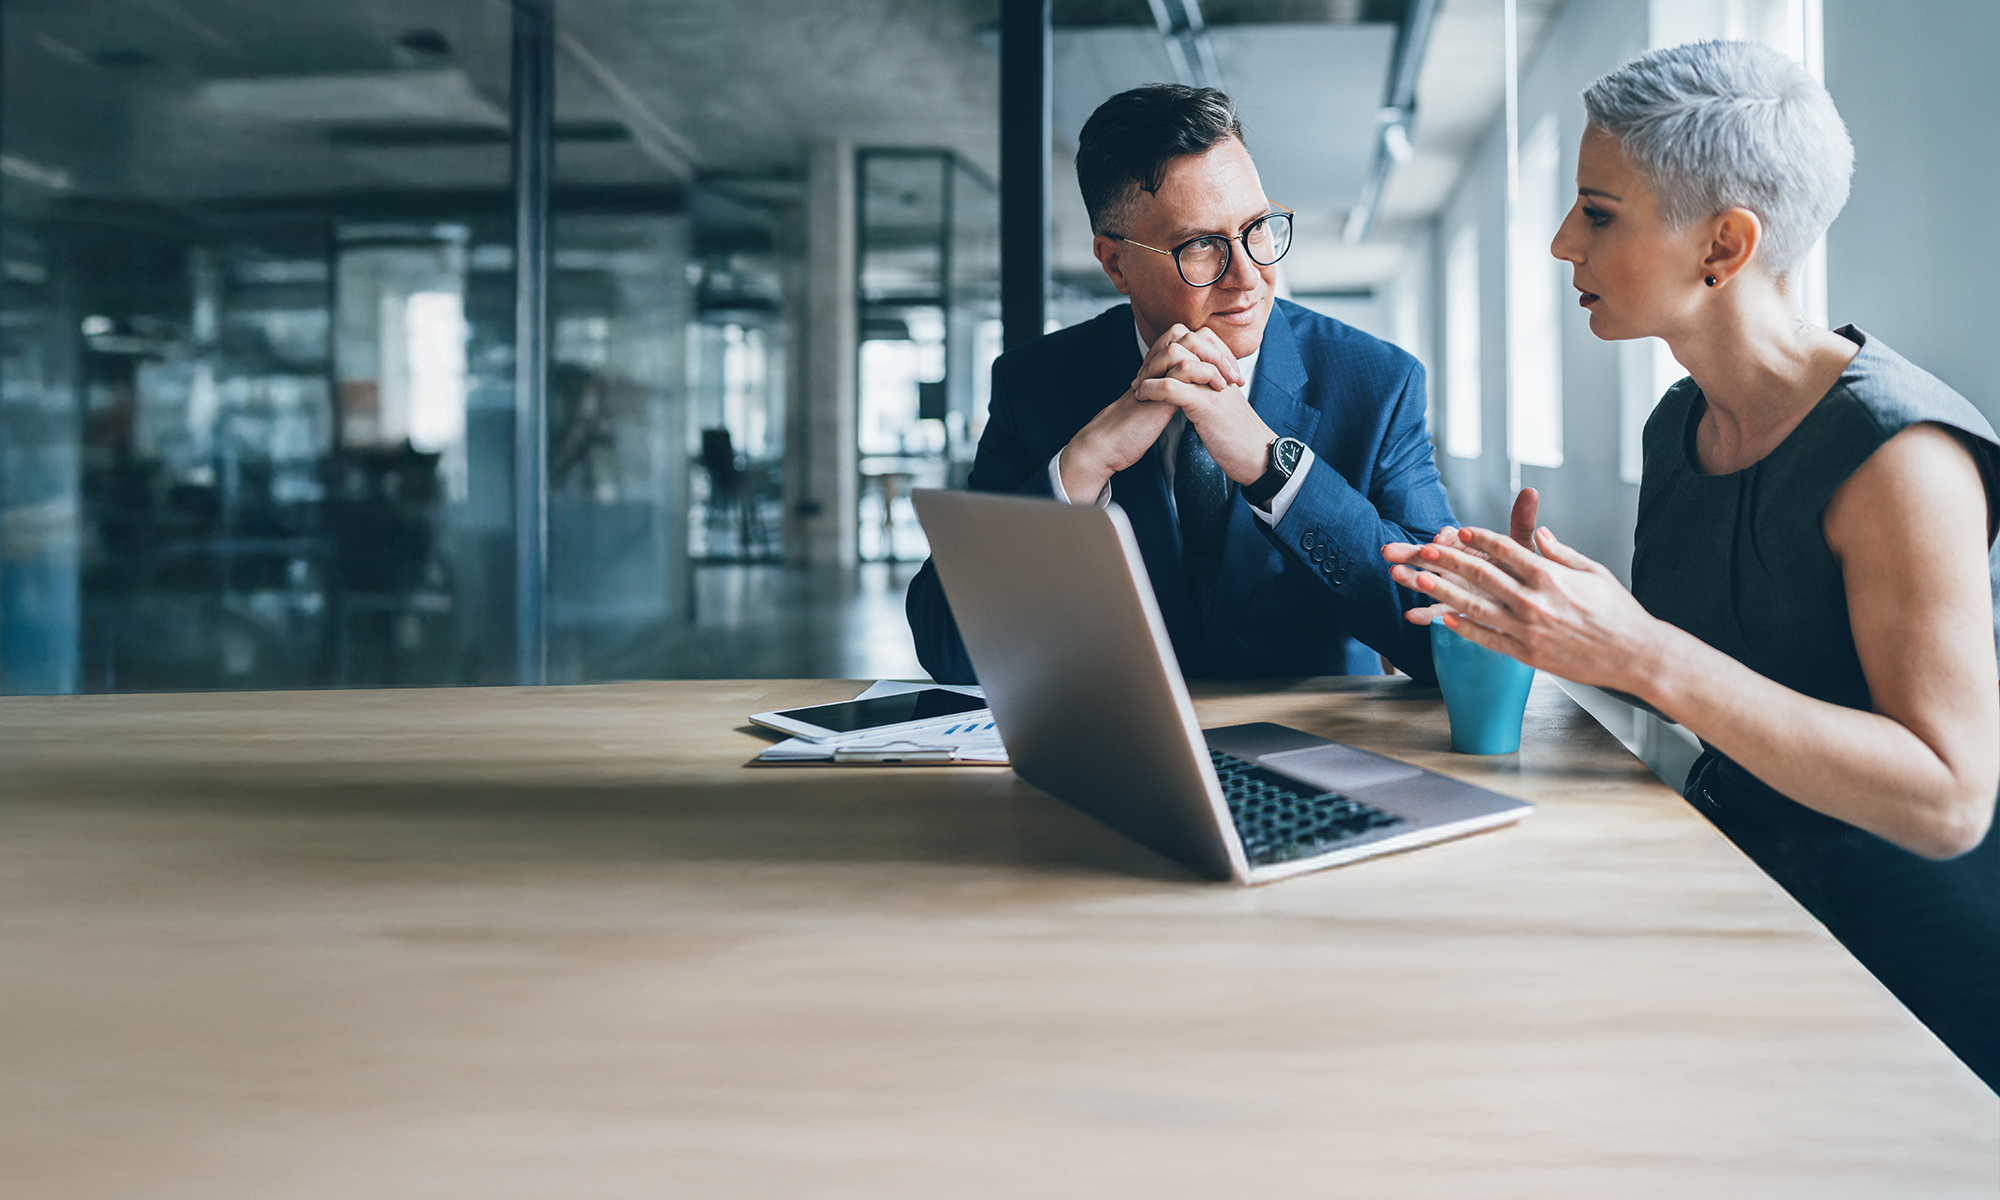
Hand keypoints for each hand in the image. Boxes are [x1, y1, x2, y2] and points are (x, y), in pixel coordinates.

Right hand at [1058, 323, 1256, 499]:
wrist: (1108, 445)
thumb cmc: (1133, 430)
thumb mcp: (1159, 408)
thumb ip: (1175, 395)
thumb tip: (1195, 395)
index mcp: (1161, 368)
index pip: (1193, 344)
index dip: (1216, 353)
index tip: (1232, 374)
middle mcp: (1158, 365)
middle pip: (1192, 336)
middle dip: (1219, 351)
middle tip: (1235, 374)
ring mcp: (1157, 373)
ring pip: (1188, 346)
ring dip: (1215, 360)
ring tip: (1229, 381)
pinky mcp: (1157, 387)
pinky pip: (1183, 367)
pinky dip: (1205, 373)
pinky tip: (1218, 387)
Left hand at [1128, 325, 1274, 483]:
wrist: (1258, 455)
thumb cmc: (1238, 434)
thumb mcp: (1222, 403)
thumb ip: (1207, 387)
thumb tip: (1185, 383)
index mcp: (1222, 367)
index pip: (1192, 337)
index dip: (1167, 348)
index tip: (1152, 369)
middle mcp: (1218, 369)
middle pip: (1182, 339)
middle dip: (1155, 354)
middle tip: (1140, 377)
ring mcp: (1212, 384)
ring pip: (1175, 357)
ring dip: (1150, 370)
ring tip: (1139, 388)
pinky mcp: (1205, 404)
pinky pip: (1170, 386)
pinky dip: (1151, 389)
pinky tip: (1143, 397)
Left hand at [1381, 523, 1671, 695]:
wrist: (1634, 655)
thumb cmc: (1617, 612)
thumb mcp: (1592, 571)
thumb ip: (1560, 552)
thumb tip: (1540, 533)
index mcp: (1550, 575)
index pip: (1506, 550)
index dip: (1479, 539)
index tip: (1459, 532)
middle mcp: (1534, 600)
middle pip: (1482, 575)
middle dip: (1449, 560)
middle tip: (1423, 550)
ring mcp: (1527, 629)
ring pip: (1476, 607)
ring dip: (1444, 592)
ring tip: (1420, 581)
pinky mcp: (1526, 654)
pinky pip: (1488, 639)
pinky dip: (1464, 629)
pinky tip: (1444, 620)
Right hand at [1392, 489, 1539, 625]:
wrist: (1522, 597)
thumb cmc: (1520, 569)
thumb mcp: (1521, 546)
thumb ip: (1521, 522)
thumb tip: (1530, 492)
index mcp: (1468, 546)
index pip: (1452, 538)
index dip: (1445, 537)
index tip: (1441, 538)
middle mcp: (1455, 564)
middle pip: (1429, 556)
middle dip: (1410, 553)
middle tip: (1390, 551)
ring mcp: (1452, 586)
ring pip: (1427, 581)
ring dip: (1410, 578)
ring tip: (1395, 574)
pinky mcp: (1454, 606)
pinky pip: (1437, 611)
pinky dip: (1424, 614)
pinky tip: (1411, 616)